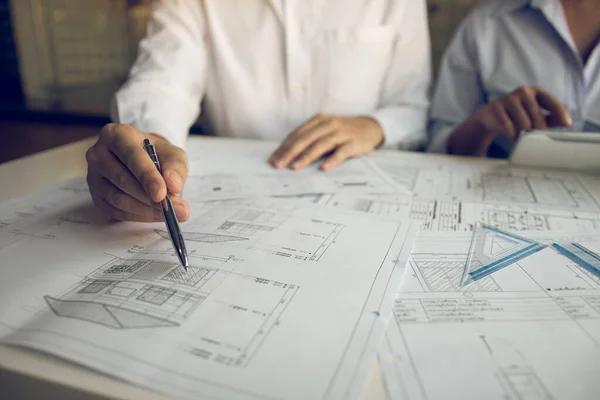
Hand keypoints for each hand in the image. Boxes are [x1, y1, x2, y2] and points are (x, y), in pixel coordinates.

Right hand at [86, 123, 190, 221]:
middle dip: (150, 199)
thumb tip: (173, 186)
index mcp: (117, 135)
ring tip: (169, 214)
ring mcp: (93, 175)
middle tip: (175, 210)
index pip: (131, 156)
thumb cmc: (157, 154)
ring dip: (145, 209)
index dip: (147, 177)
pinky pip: (115, 210)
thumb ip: (175, 168)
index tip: (162, 194)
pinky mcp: (96, 195)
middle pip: (123, 180)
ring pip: (117, 198)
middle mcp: (99, 153)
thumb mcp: (172, 154)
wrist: (144, 159)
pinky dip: (138, 216)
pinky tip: (154, 214)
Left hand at [268, 114, 383, 170]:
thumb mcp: (325, 130)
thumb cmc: (343, 132)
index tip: (273, 159)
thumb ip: (309, 139)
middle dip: (290, 152)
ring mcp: (341, 133)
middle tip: (279, 165)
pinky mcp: (353, 142)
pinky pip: (341, 152)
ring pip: (321, 144)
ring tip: (295, 167)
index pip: (297, 134)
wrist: (371, 127)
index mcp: (318, 120)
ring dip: (307, 156)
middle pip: (305, 139)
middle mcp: (328, 124)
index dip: (283, 147)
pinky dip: (332, 160)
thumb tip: (288, 155)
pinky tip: (324, 168)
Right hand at [448, 86, 571, 155]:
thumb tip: (567, 123)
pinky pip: (509, 127)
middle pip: (538, 116)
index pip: (552, 102)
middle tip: (531, 133)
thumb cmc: (516, 116)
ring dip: (523, 132)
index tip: (567, 124)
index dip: (561, 113)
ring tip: (519, 132)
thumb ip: (551, 118)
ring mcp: (509, 97)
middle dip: (536, 129)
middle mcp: (523, 91)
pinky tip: (511, 134)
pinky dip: (511, 134)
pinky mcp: (496, 106)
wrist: (490, 117)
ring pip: (524, 123)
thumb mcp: (535, 116)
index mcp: (535, 91)